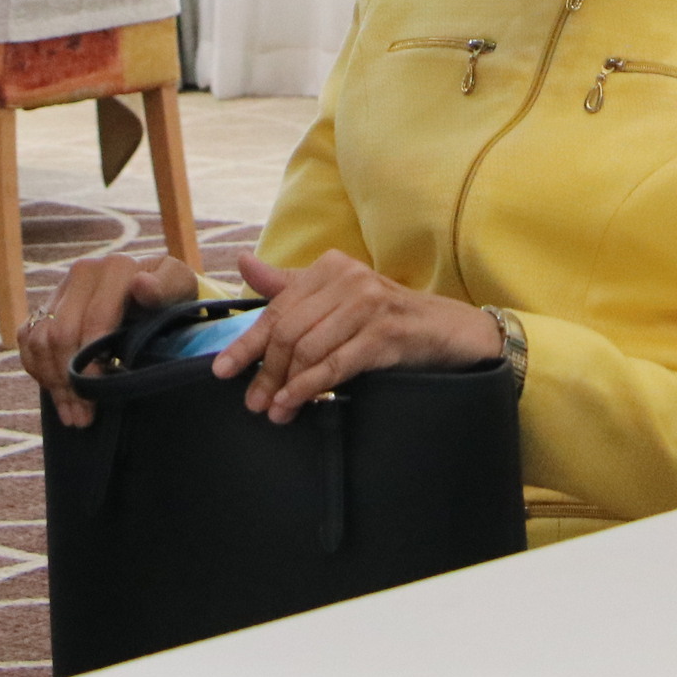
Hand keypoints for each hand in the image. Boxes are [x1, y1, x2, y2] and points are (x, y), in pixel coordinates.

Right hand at [17, 252, 200, 427]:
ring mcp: (63, 288)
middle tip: (82, 417)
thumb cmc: (172, 296)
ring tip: (72, 414)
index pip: (94, 322)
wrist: (158, 290)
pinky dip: (37, 368)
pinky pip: (27, 338)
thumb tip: (141, 286)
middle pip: (61, 334)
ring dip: (52, 382)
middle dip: (69, 381)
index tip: (96, 396)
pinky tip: (56, 393)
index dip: (91, 363)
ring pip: (40, 339)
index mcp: (116, 268)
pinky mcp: (48, 304)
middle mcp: (84, 272)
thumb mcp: (180, 289)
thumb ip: (166, 287)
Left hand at [213, 251, 502, 423]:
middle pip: (288, 331)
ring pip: (308, 349)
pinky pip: (335, 364)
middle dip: (265, 371)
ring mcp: (368, 303)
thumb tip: (243, 264)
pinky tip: (296, 404)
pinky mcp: (386, 332)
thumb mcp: (340, 299)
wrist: (453, 332)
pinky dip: (310, 387)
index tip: (223, 370)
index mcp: (330, 267)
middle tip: (253, 404)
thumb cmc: (390, 318)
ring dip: (285, 386)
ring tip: (274, 412)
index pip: (276, 307)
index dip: (247, 343)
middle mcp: (348, 278)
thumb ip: (291, 286)